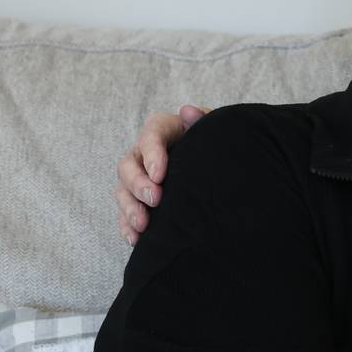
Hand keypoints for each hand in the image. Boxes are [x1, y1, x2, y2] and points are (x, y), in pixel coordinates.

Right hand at [115, 105, 207, 244]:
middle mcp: (147, 154)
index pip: (152, 134)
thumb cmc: (221, 145)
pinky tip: (136, 240)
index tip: (160, 174)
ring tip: (143, 225)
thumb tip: (188, 112)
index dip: (152, 153)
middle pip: (129, 165)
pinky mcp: (141, 202)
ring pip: (124, 191)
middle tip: (155, 199)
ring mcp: (142, 178)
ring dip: (130, 208)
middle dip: (138, 184)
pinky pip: (127, 214)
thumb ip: (205, 121)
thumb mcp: (218, 130)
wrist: (227, 168)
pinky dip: (128, 227)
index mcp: (167, 130)